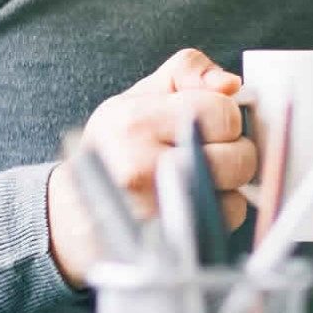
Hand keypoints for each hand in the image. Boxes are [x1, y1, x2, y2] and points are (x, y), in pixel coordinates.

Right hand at [45, 47, 252, 284]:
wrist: (72, 212)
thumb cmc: (115, 147)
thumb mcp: (139, 96)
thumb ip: (188, 72)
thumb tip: (231, 83)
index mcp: (136, 121)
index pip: (223, 113)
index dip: (224, 118)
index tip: (208, 124)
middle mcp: (141, 167)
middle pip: (240, 157)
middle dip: (234, 153)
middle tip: (207, 153)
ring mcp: (155, 212)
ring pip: (237, 193)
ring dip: (228, 186)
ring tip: (196, 178)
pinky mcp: (167, 241)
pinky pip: (224, 222)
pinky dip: (219, 213)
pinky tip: (192, 203)